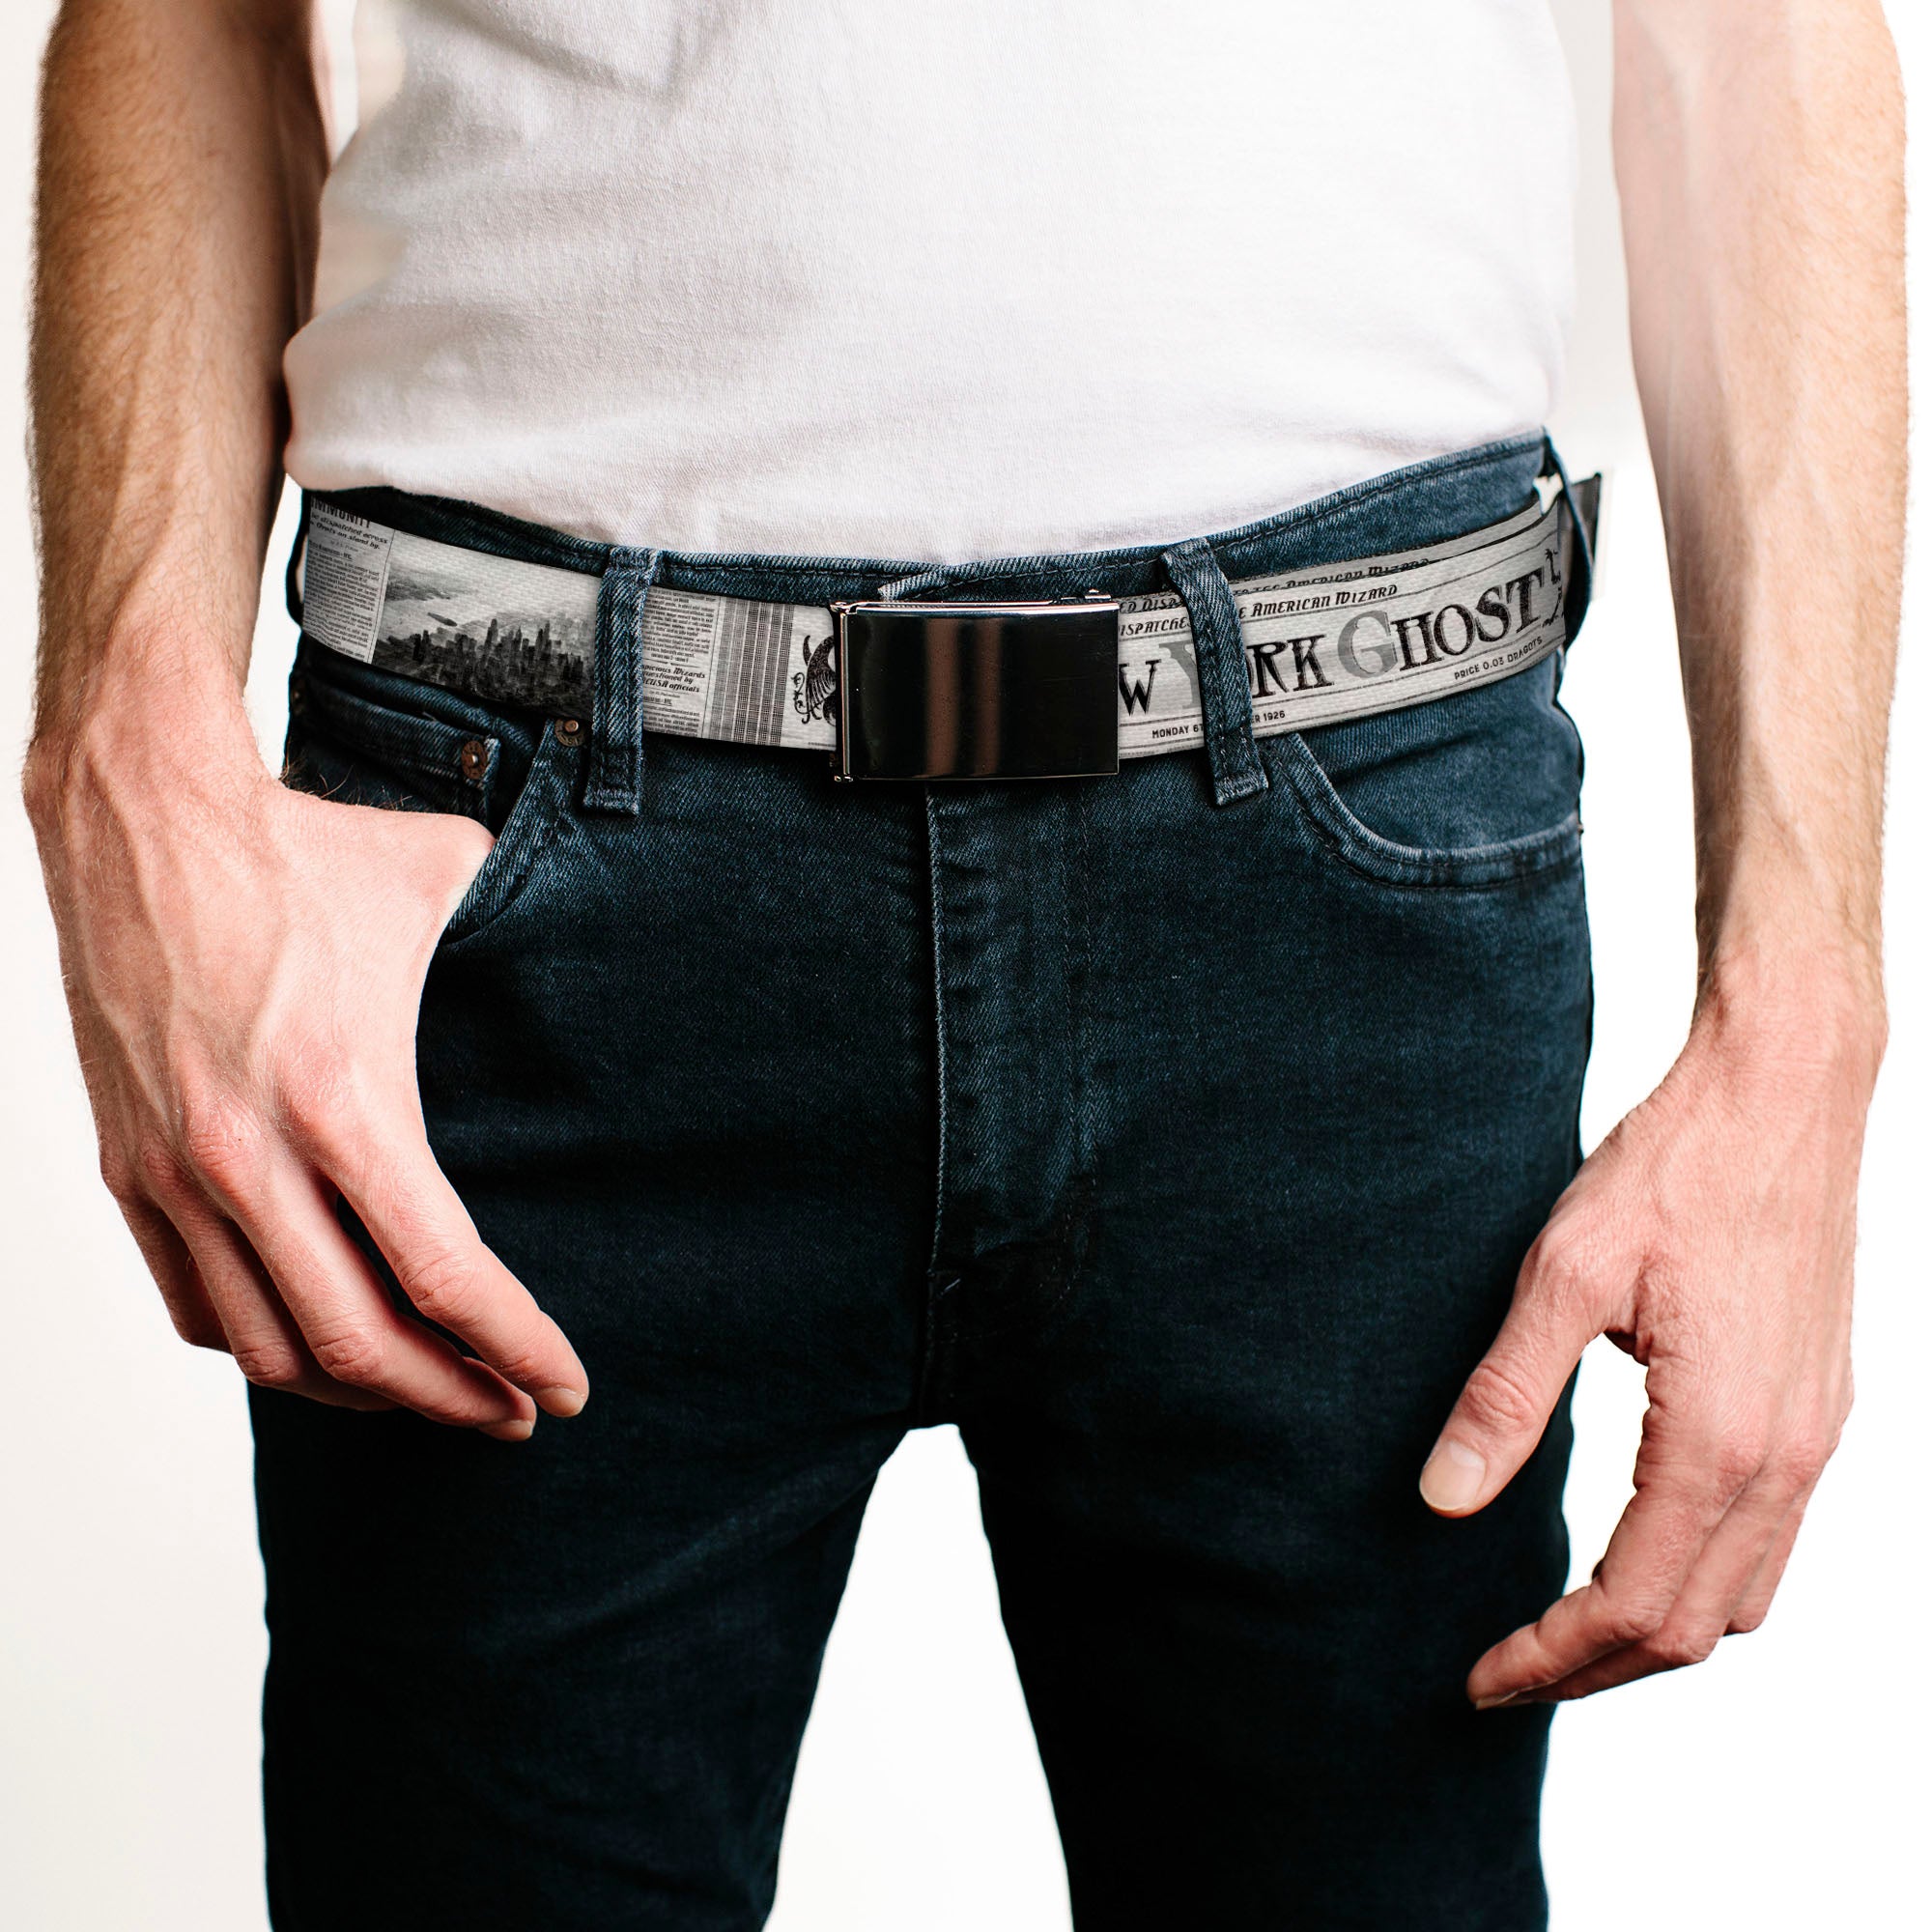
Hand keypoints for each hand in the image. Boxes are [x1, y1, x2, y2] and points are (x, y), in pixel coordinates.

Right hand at [25, 686, 588, 1438]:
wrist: (141, 814)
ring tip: (429, 1389)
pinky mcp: (126, 1167)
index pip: (446, 1276)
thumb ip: (524, 939)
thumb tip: (594, 954)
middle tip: (514, 1413)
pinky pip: (195, 1306)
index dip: (517, 1348)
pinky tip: (320, 1342)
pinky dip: (265, 1346)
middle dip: (454, 1399)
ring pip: (270, 1347)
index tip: (568, 1388)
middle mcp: (251, 1156)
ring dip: (360, 1391)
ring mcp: (176, 1171)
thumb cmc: (305, 850)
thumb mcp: (445, 884)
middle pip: (362, 1343)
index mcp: (345, 1098)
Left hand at [1418, 959, 1880, 1705]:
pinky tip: (1637, 1553)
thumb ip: (1506, 1396)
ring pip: (1746, 1596)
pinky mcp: (1821, 1408)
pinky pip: (1772, 1539)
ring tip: (1561, 1633)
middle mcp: (1789, 1457)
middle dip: (1596, 1669)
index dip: (1551, 1658)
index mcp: (1723, 1437)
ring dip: (1655, 1633)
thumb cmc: (1673, 1169)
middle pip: (1697, 1627)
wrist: (1782, 1094)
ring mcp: (1817, 1437)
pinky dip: (1703, 1579)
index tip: (1478, 1677)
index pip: (1635, 1605)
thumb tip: (1443, 1499)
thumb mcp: (1564, 1274)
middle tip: (1505, 1672)